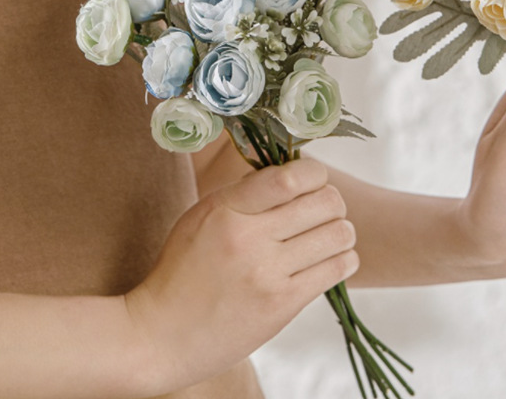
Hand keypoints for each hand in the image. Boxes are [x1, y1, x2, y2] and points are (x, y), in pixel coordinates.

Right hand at [124, 159, 357, 392]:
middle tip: (323, 210)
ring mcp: (268, 274)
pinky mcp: (282, 305)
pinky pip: (337, 269)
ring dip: (341, 230)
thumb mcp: (203, 214)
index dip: (315, 173)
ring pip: (339, 234)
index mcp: (228, 209)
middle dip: (332, 201)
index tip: (313, 179)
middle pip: (326, 202)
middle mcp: (250, 238)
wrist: (162, 334)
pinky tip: (332, 259)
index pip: (292, 177)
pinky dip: (344, 259)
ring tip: (329, 235)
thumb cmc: (183, 267)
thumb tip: (295, 171)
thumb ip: (247, 191)